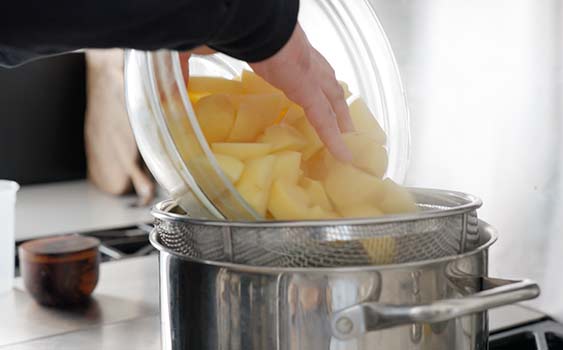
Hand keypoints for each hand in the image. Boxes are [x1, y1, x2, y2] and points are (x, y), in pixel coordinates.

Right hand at [179, 24, 352, 160]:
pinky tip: (344, 154)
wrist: (237, 16)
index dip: (306, 80)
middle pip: (325, 82)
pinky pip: (325, 118)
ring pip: (332, 99)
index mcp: (277, 49)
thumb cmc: (220, 25)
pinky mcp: (306, 86)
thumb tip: (170, 97)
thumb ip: (185, 73)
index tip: (307, 91)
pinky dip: (335, 138)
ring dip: (341, 118)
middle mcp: (299, 58)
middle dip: (334, 99)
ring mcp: (306, 72)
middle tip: (342, 117)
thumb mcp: (198, 49)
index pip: (299, 67)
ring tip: (349, 136)